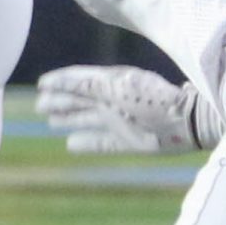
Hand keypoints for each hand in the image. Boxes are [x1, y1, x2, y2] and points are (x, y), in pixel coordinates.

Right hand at [34, 65, 216, 153]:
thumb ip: (86, 85)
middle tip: (39, 104)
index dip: (59, 81)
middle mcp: (112, 101)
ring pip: (87, 120)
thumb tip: (57, 82)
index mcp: (110, 83)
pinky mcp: (128, 142)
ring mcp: (120, 122)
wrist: (186, 121)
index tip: (41, 84)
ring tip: (51, 121)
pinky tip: (71, 144)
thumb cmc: (152, 99)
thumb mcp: (116, 87)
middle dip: (59, 101)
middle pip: (80, 100)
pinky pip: (101, 143)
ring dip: (69, 119)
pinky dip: (86, 143)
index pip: (79, 80)